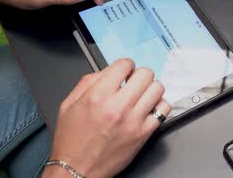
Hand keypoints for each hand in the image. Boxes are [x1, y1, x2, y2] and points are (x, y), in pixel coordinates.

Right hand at [43, 59, 170, 177]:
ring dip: (150, 89)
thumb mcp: (68, 105)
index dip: (125, 66)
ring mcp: (134, 120)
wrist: (77, 170)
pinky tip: (148, 109)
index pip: (124, 65)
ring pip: (158, 88)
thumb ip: (88, 82)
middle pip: (145, 74)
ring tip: (142, 95)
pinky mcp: (144, 133)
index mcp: (98, 96)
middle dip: (139, 75)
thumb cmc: (72, 140)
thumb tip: (108, 70)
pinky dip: (158, 106)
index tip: (125, 71)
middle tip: (134, 83)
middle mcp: (118, 106)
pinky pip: (163, 109)